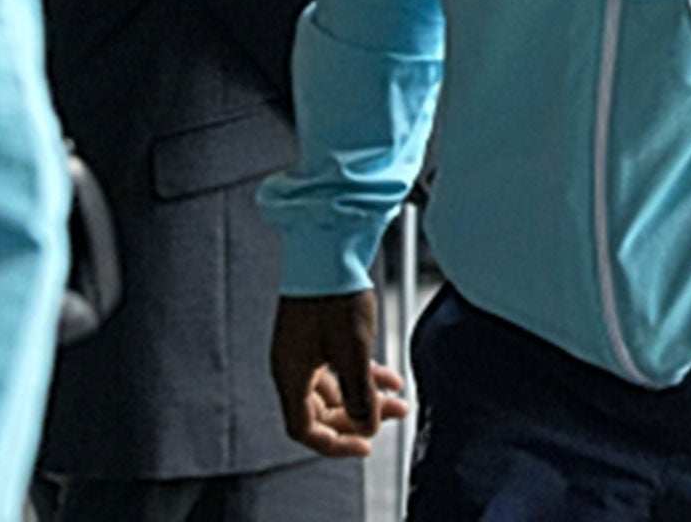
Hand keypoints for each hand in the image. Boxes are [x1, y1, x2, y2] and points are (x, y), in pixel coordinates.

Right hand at [270, 291, 408, 457]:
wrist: (327, 246)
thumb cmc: (334, 294)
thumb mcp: (354, 349)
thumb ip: (361, 393)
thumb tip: (368, 427)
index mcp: (291, 373)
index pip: (304, 428)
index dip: (335, 443)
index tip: (365, 445)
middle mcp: (292, 365)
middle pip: (321, 411)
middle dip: (358, 419)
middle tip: (392, 418)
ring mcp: (304, 349)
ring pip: (335, 389)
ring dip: (365, 397)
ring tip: (399, 399)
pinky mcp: (318, 334)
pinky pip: (338, 368)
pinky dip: (363, 376)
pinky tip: (389, 376)